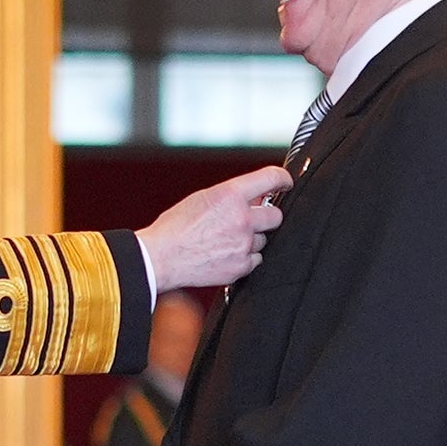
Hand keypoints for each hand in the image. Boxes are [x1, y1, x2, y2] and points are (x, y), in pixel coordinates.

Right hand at [136, 165, 290, 292]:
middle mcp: (242, 218)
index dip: (283, 180)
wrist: (161, 257)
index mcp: (230, 195)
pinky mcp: (241, 266)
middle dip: (266, 217)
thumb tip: (256, 196)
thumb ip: (232, 196)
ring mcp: (243, 244)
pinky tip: (225, 254)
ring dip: (251, 239)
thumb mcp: (203, 199)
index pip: (272, 179)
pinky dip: (245, 258)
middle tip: (250, 220)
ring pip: (264, 240)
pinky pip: (255, 260)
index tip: (285, 183)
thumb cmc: (176, 228)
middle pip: (276, 216)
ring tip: (226, 241)